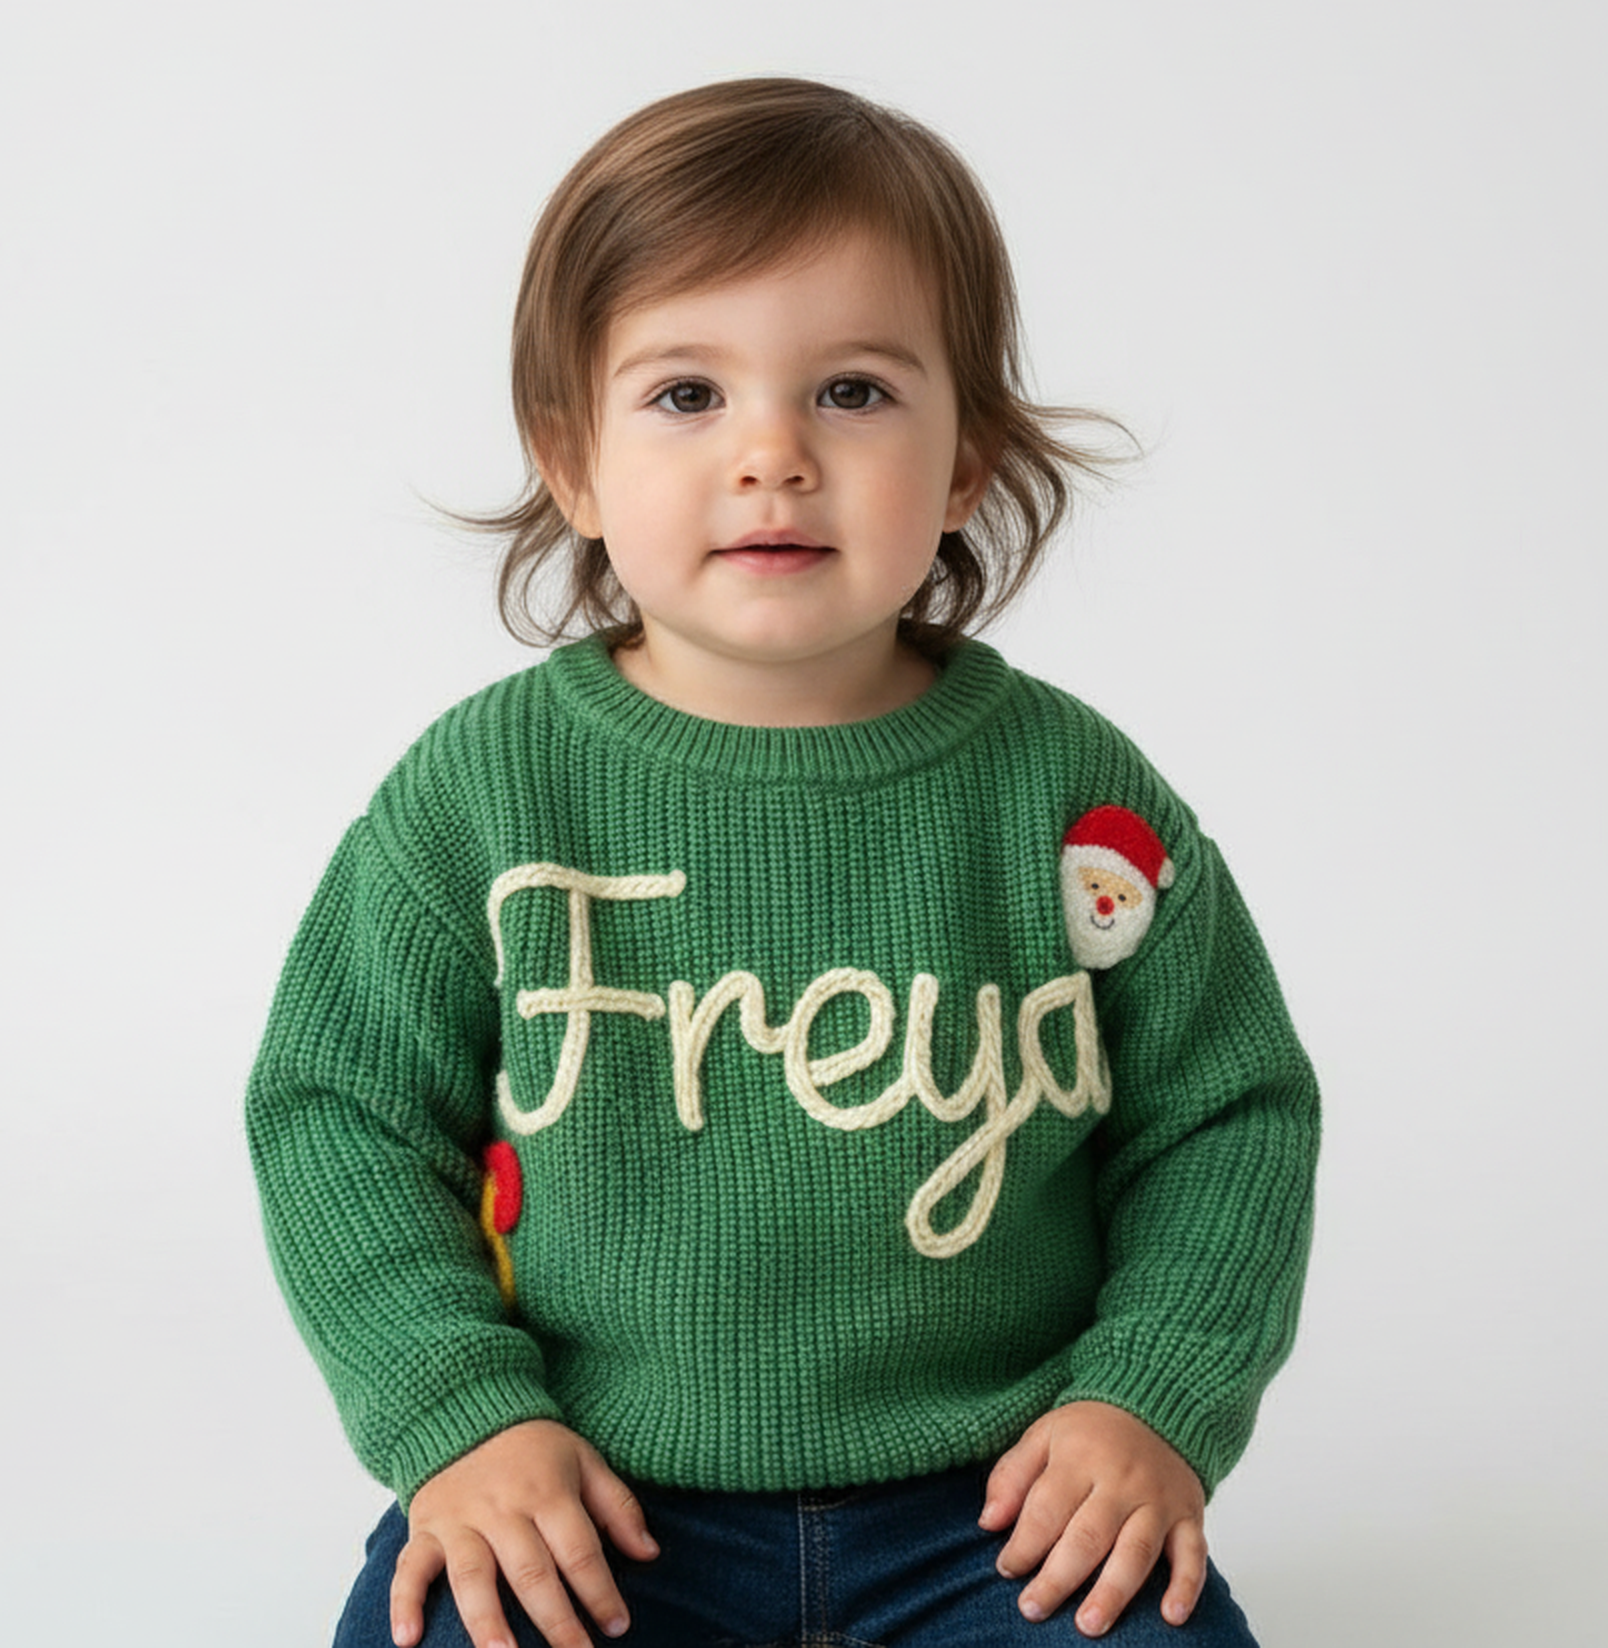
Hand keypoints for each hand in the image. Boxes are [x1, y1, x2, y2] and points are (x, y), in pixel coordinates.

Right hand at [391, 1419, 658, 1647]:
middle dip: (555, 1621)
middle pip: (531, 1571)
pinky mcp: (425, 1528)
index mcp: (548, 1491)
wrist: (468, 1409)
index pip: (579, 1550)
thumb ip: (618, 1507)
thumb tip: (650, 1553)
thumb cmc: (535, 1447)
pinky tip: (408, 1640)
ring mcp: (460, 1520)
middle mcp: (503, 1508)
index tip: (618, 1626)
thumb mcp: (585, 1460)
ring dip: (487, 1622)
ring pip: (473, 1576)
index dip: (599, 1591)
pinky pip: (410, 1568)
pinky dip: (404, 1603)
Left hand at [978, 1401, 1205, 1635]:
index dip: (1024, 1543)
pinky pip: (1193, 1553)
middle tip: (1033, 1609)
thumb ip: (1012, 1475)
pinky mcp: (1189, 1515)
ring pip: (1136, 1552)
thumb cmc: (1091, 1431)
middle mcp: (1121, 1480)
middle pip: (1088, 1536)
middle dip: (1059, 1577)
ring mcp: (1158, 1500)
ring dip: (1112, 1592)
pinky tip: (1170, 1617)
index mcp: (1080, 1457)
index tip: (1006, 1570)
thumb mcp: (1044, 1435)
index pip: (1046, 1508)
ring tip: (1088, 1625)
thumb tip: (989, 1522)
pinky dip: (1186, 1586)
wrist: (1156, 1405)